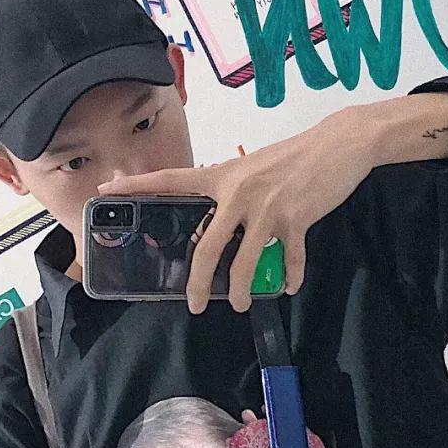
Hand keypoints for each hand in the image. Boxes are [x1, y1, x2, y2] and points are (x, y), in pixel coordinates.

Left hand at [96, 105, 386, 312]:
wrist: (340, 142)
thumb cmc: (295, 156)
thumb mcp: (254, 168)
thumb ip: (234, 192)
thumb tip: (222, 221)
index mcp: (224, 176)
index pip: (173, 180)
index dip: (138, 185)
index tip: (107, 190)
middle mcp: (239, 192)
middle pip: (207, 246)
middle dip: (197, 282)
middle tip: (193, 304)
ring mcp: (268, 207)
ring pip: (244, 261)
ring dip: (239, 289)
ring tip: (237, 303)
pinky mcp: (297, 218)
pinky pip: (288, 258)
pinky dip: (289, 276)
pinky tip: (288, 286)